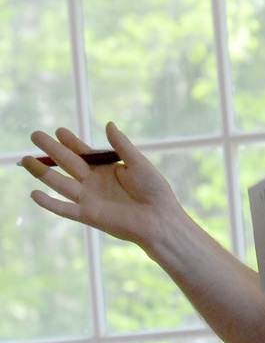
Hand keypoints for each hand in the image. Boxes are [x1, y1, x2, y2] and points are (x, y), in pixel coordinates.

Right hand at [21, 122, 181, 249]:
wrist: (160, 219)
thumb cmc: (155, 191)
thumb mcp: (138, 163)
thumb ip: (122, 146)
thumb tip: (108, 124)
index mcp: (107, 169)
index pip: (84, 153)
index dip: (71, 142)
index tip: (59, 130)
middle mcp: (95, 183)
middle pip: (68, 164)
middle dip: (52, 150)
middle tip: (35, 135)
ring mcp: (90, 199)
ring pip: (60, 183)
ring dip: (43, 173)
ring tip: (26, 160)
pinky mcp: (89, 215)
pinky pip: (64, 209)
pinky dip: (49, 203)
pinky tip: (34, 194)